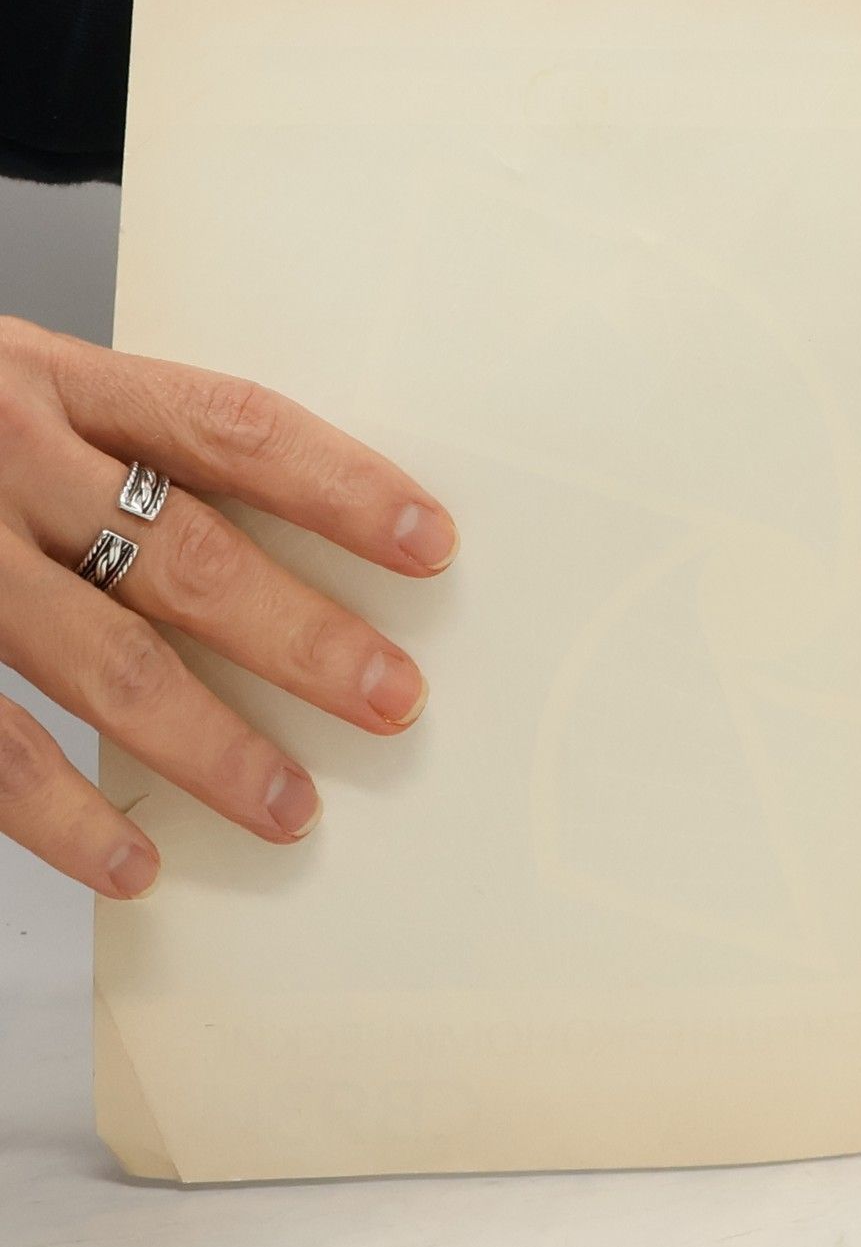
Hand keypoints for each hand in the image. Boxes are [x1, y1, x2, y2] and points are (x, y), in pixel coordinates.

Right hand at [0, 316, 456, 898]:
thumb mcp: (12, 389)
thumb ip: (114, 449)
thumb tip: (278, 540)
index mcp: (59, 383)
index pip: (232, 428)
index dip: (340, 487)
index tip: (432, 543)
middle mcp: (5, 458)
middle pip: (189, 555)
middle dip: (304, 638)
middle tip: (394, 700)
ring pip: (101, 660)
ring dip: (209, 746)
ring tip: (292, 810)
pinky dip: (59, 814)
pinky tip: (131, 863)